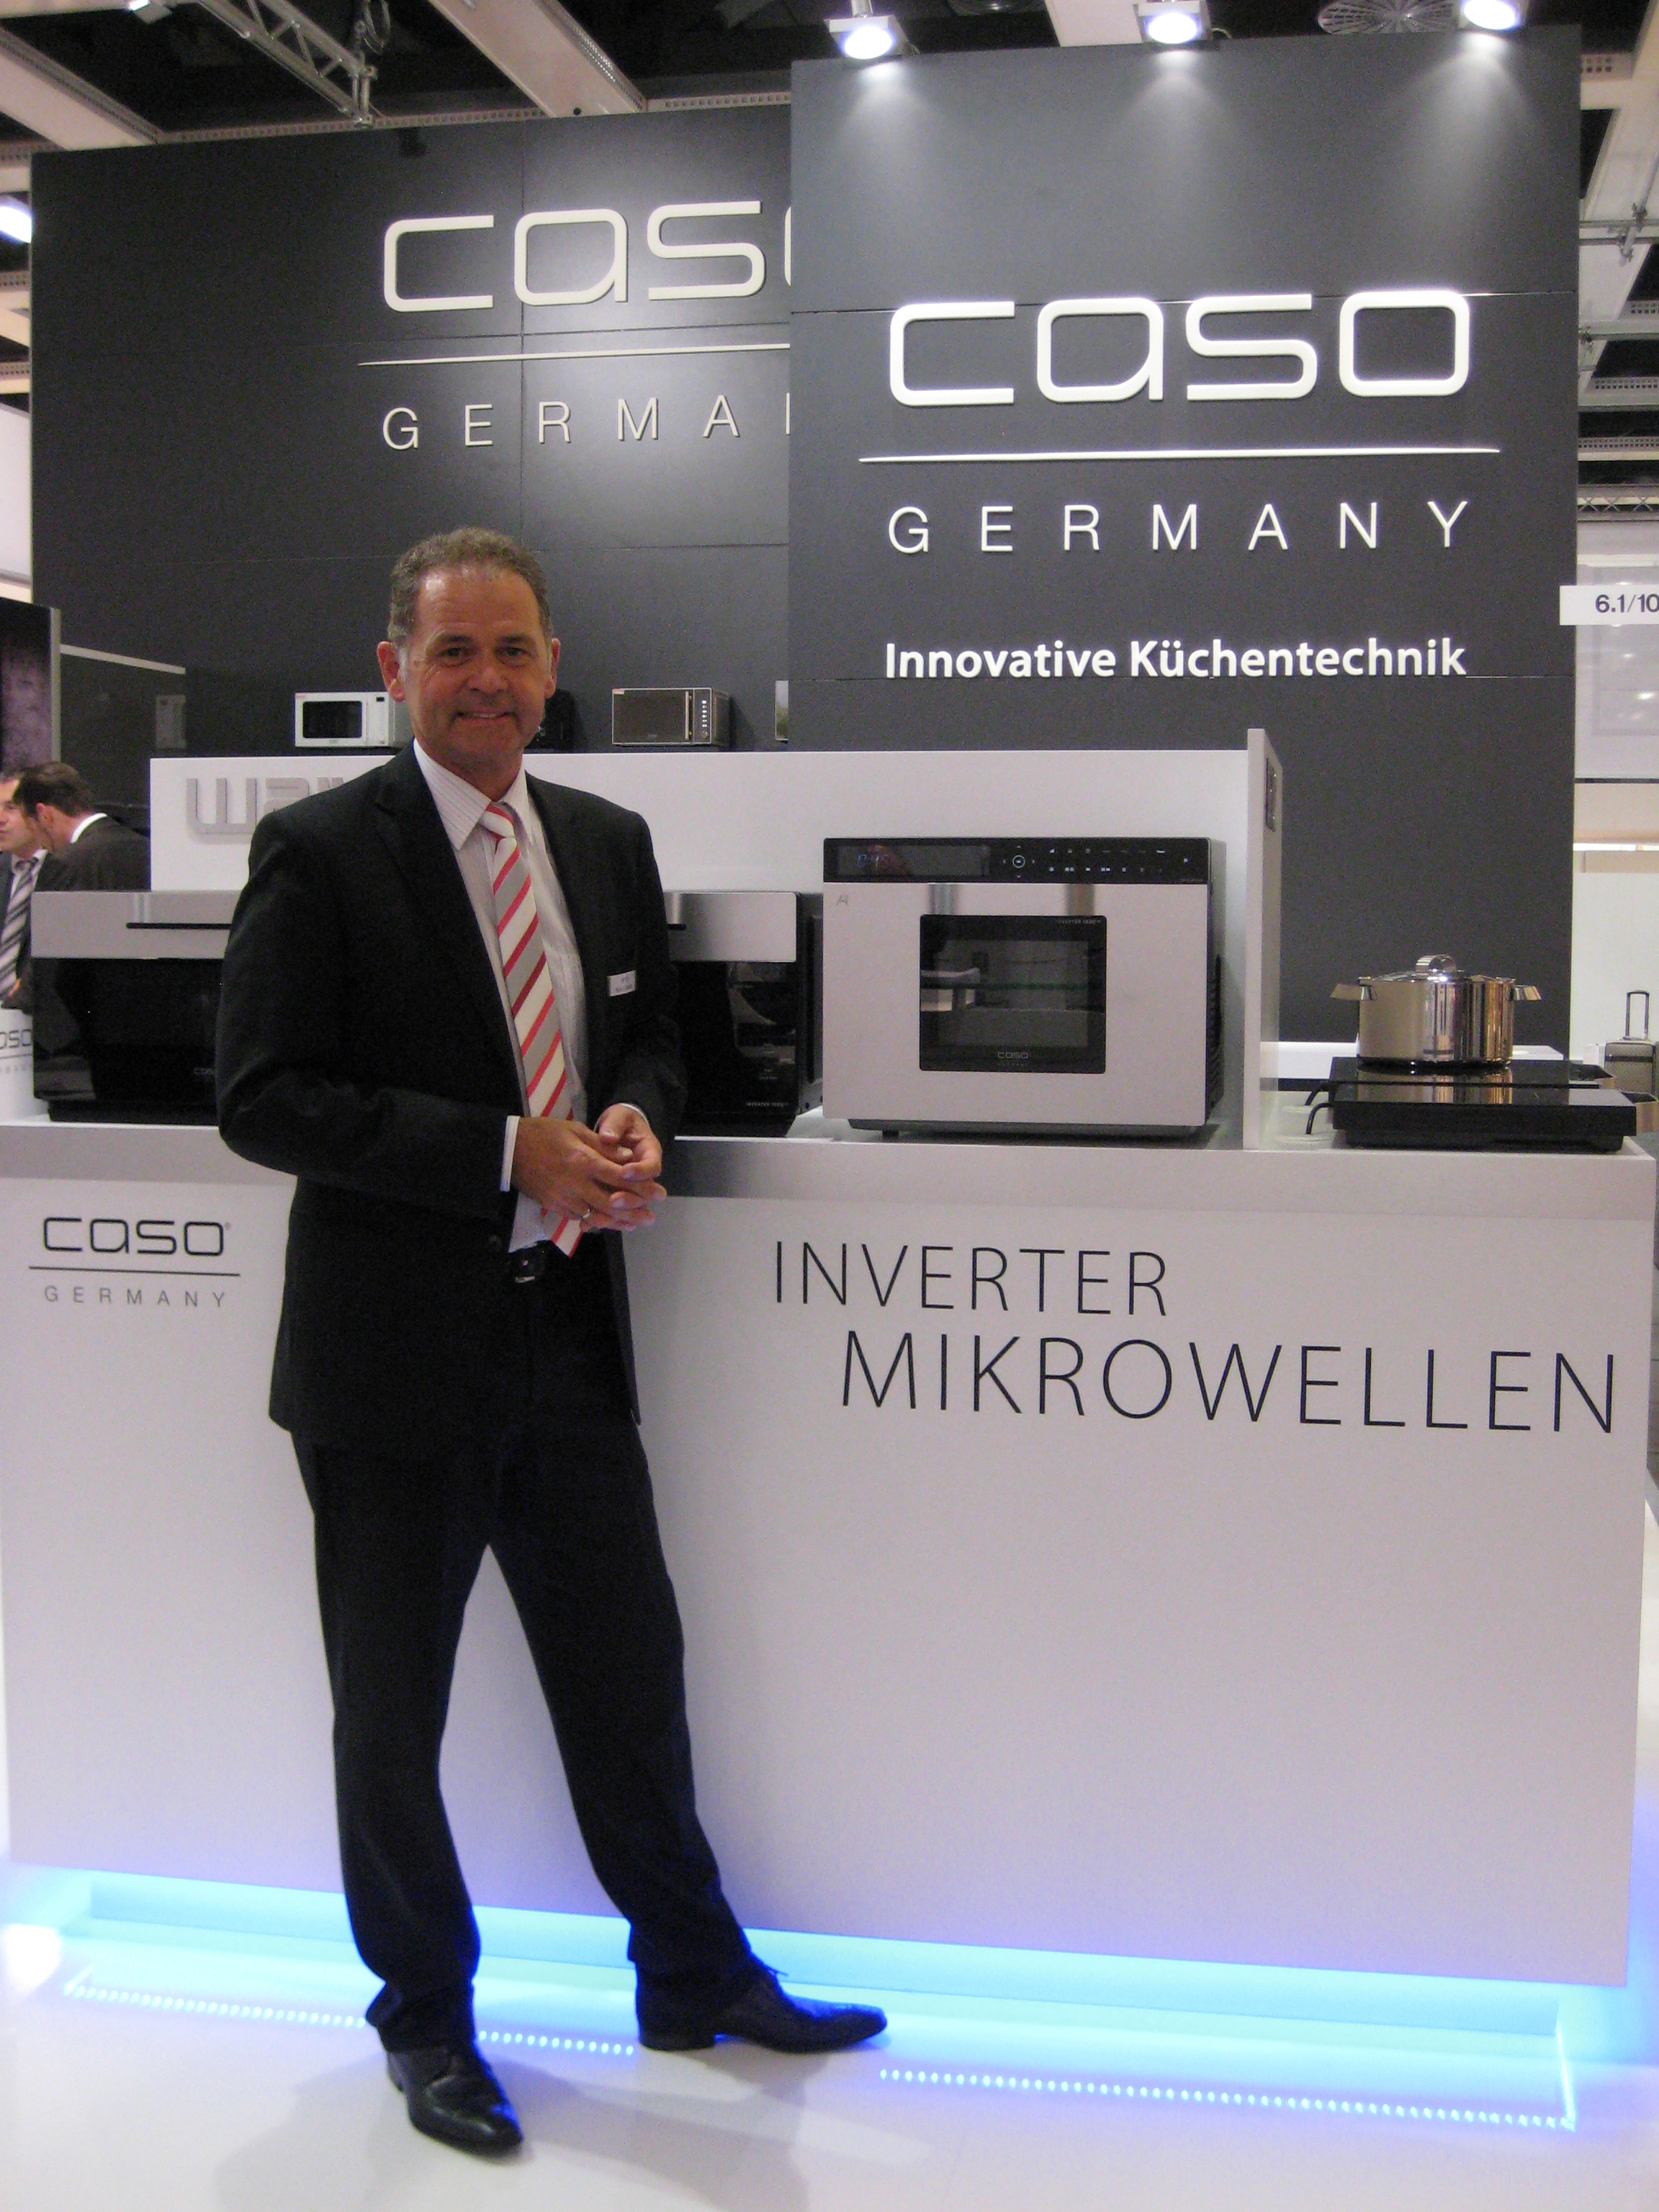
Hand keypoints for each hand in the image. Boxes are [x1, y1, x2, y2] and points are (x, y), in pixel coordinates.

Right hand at [511, 1109, 663, 1232]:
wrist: (509, 1149)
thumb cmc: (543, 1133)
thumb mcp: (575, 1130)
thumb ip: (602, 1146)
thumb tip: (627, 1157)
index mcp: (582, 1160)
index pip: (618, 1177)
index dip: (641, 1187)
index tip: (657, 1192)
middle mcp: (575, 1183)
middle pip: (611, 1203)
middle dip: (634, 1211)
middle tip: (651, 1217)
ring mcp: (563, 1198)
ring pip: (596, 1215)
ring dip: (617, 1222)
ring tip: (635, 1225)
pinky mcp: (553, 1206)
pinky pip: (579, 1217)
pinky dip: (596, 1221)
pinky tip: (609, 1223)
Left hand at [592, 1103, 663, 1230]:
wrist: (618, 1129)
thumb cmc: (621, 1122)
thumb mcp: (620, 1117)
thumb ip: (615, 1126)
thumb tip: (608, 1137)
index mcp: (650, 1153)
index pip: (652, 1167)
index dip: (640, 1172)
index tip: (625, 1172)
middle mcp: (643, 1175)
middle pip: (643, 1193)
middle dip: (629, 1199)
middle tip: (613, 1200)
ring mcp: (631, 1187)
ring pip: (628, 1207)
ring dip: (614, 1215)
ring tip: (598, 1218)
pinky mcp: (616, 1195)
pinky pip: (611, 1210)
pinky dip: (599, 1217)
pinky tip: (585, 1223)